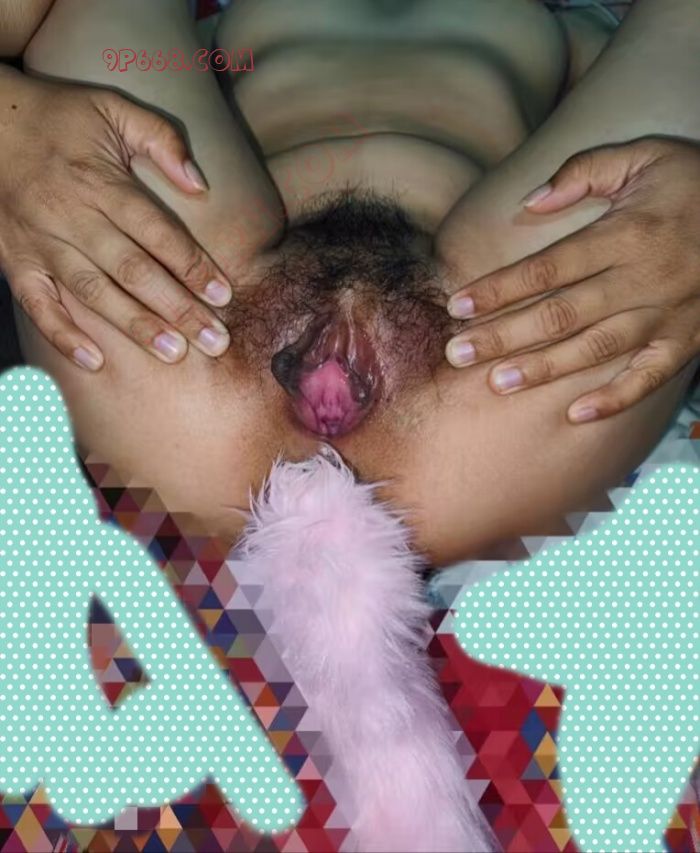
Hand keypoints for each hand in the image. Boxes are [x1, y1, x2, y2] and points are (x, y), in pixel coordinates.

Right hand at [0, 66, 232, 369]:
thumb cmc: (59, 117)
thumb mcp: (113, 108)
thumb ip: (161, 139)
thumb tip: (200, 184)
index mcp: (101, 183)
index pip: (156, 233)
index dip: (192, 266)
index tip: (223, 296)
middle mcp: (72, 218)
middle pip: (133, 271)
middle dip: (177, 309)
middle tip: (214, 341)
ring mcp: (42, 243)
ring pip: (93, 293)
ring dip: (135, 326)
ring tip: (173, 353)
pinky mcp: (17, 261)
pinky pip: (38, 305)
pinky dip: (63, 336)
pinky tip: (95, 362)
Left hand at [444, 138, 699, 422]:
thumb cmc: (694, 183)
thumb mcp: (643, 157)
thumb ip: (584, 172)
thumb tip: (528, 202)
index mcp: (625, 234)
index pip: (548, 268)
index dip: (500, 289)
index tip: (458, 306)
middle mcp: (641, 279)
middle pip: (560, 315)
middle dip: (504, 336)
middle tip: (457, 355)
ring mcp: (666, 316)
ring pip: (594, 349)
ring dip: (544, 369)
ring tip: (497, 383)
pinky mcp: (685, 343)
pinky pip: (648, 378)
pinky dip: (614, 400)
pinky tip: (574, 415)